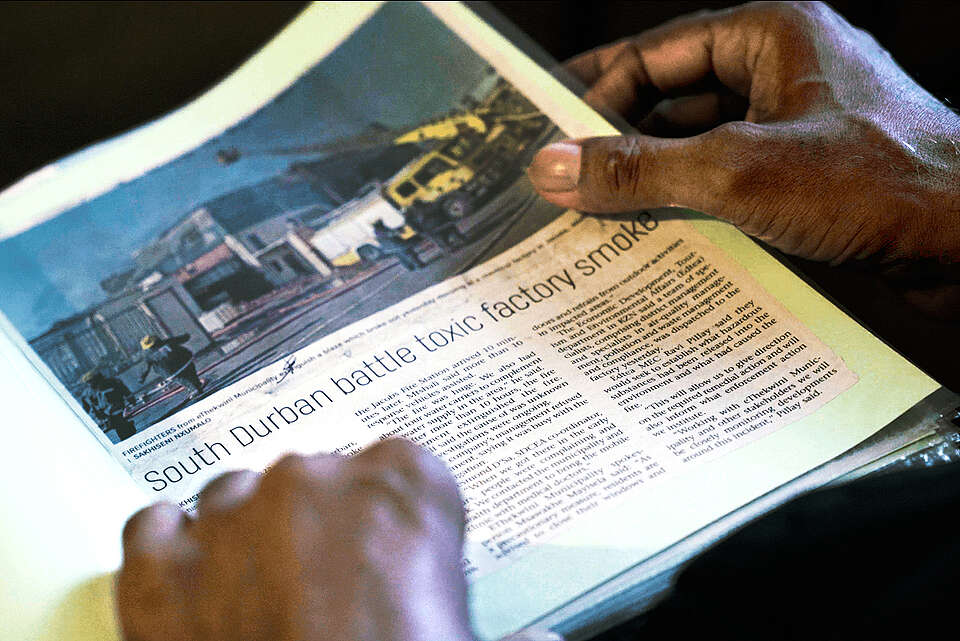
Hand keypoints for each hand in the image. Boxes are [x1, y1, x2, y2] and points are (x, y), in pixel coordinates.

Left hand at [117, 440, 475, 640]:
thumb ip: (521, 635)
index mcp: (404, 491)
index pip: (406, 468)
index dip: (400, 518)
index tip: (398, 553)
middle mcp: (314, 486)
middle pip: (319, 478)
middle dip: (324, 528)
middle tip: (335, 595)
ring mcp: (230, 520)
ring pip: (236, 494)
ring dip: (247, 535)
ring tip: (266, 595)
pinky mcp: (157, 568)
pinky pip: (155, 526)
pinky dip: (171, 549)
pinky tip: (197, 582)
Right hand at [528, 2, 959, 315]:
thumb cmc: (877, 183)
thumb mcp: (737, 173)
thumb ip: (639, 168)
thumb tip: (555, 166)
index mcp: (769, 36)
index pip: (655, 53)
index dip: (595, 91)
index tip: (548, 134)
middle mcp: (781, 74)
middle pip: (673, 100)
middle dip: (618, 142)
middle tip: (563, 181)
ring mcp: (796, 128)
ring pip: (699, 147)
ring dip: (652, 181)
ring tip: (595, 217)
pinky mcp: (807, 178)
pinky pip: (728, 184)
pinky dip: (691, 209)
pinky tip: (653, 241)